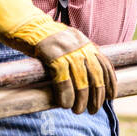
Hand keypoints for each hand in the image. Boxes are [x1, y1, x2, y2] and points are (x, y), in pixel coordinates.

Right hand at [0, 0, 116, 113]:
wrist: (25, 25)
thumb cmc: (44, 39)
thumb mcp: (67, 43)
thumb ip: (78, 55)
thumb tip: (87, 79)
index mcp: (85, 42)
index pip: (105, 64)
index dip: (110, 83)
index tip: (111, 97)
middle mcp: (79, 45)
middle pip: (96, 74)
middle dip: (97, 95)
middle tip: (93, 110)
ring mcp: (65, 50)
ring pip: (81, 80)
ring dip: (81, 99)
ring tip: (77, 110)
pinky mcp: (51, 54)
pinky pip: (63, 79)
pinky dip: (66, 94)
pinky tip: (65, 104)